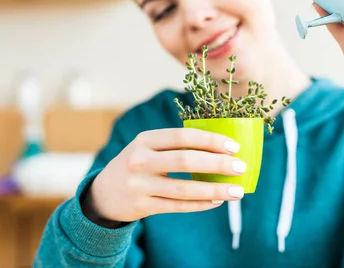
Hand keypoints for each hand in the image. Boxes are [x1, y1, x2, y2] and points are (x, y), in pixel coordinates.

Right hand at [84, 128, 245, 223]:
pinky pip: (177, 206)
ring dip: (214, 190)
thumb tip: (220, 149)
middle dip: (217, 164)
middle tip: (240, 167)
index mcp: (145, 140)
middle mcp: (140, 160)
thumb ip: (175, 146)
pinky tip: (217, 201)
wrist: (103, 194)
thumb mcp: (147, 148)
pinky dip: (200, 204)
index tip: (234, 146)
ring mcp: (139, 185)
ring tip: (236, 191)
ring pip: (184, 189)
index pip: (182, 136)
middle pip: (185, 161)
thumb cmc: (136, 165)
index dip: (210, 140)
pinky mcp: (142, 206)